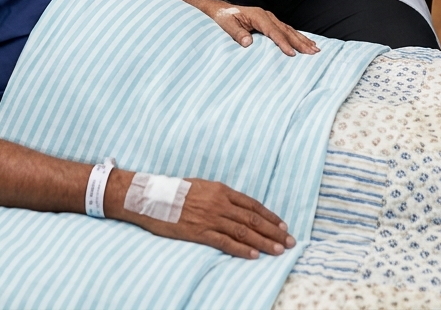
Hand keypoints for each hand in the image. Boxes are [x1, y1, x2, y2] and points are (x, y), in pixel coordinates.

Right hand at [110, 172, 295, 258]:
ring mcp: (210, 217)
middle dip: (274, 231)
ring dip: (263, 241)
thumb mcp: (201, 186)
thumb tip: (235, 205)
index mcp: (221, 189)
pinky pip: (224, 241)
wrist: (150, 197)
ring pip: (243, 230)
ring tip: (278, 250)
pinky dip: (241, 249)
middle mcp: (219, 202)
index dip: (270, 216)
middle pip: (252, 218)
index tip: (283, 226)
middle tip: (290, 241)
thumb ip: (219, 195)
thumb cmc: (175, 191)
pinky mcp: (199, 231)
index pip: (252, 204)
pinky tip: (253, 255)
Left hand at [204, 0, 318, 55]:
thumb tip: (248, 43)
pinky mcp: (269, 22)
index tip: (291, 54)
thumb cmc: (223, 17)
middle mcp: (266, 16)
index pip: (273, 31)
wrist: (220, 9)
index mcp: (257, 16)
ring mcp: (269, 18)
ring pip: (289, 30)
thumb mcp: (226, 25)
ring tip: (315, 49)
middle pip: (286, 30)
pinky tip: (304, 42)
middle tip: (313, 53)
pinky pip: (286, 30)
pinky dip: (296, 36)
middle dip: (299, 42)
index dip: (282, 43)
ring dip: (302, 39)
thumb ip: (237, 33)